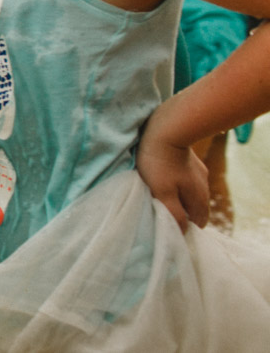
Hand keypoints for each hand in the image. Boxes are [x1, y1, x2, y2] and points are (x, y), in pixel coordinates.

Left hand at [136, 110, 210, 231]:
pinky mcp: (189, 160)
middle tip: (159, 215)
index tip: (166, 229)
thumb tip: (181, 232)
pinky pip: (184, 179)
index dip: (183, 229)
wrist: (166, 128)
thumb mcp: (163, 192)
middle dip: (180, 214)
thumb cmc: (160, 163)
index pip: (197, 223)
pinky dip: (175, 184)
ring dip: (176, 198)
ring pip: (188, 193)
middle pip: (193, 208)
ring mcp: (197, 172)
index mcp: (199, 198)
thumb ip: (173, 213)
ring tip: (157, 198)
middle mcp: (203, 186)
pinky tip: (161, 180)